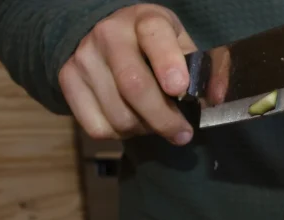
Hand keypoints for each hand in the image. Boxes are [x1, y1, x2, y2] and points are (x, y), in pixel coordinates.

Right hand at [59, 4, 204, 144]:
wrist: (107, 37)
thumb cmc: (157, 47)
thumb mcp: (184, 46)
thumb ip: (207, 71)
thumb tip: (217, 99)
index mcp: (145, 20)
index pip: (155, 37)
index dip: (168, 64)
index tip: (180, 89)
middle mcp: (109, 35)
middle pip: (134, 87)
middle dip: (164, 119)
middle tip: (183, 134)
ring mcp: (84, 58)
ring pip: (118, 115)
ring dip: (145, 130)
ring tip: (156, 123)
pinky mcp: (67, 81)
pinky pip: (97, 127)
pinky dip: (121, 135)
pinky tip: (132, 122)